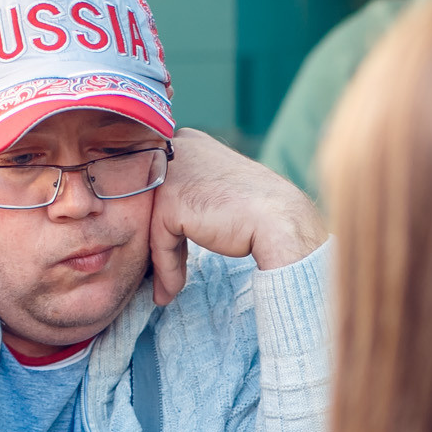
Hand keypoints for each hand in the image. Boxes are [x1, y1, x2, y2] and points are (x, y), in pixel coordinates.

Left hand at [148, 129, 326, 303]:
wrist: (279, 220)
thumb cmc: (257, 210)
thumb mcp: (217, 189)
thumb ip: (193, 193)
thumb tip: (172, 220)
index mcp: (188, 141)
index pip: (161, 185)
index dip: (167, 223)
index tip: (172, 254)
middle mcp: (175, 150)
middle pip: (152, 204)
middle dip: (158, 243)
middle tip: (164, 275)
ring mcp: (171, 174)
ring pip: (153, 226)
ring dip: (162, 262)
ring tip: (167, 289)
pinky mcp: (171, 202)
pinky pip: (159, 243)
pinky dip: (166, 269)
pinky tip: (172, 290)